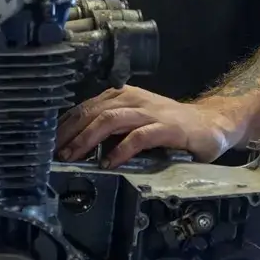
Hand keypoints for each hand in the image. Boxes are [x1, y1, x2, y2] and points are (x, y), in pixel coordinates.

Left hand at [56, 86, 242, 167]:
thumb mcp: (134, 121)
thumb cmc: (169, 126)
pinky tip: (109, 163)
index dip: (64, 126)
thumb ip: (110, 128)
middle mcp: (133, 99)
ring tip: (72, 157)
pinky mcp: (167, 128)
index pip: (84, 107)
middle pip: (92, 112)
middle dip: (69, 133)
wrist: (211, 123)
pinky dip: (121, 150)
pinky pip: (138, 136)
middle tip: (54, 154)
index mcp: (122, 95)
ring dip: (87, 139)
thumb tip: (75, 145)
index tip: (48, 144)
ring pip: (110, 120)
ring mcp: (150, 112)